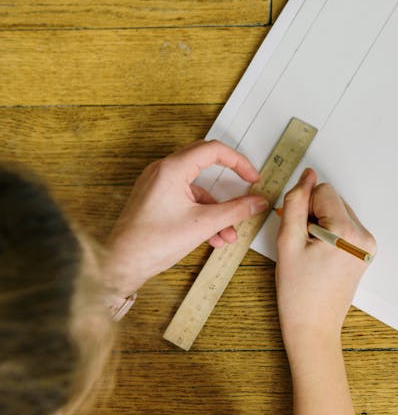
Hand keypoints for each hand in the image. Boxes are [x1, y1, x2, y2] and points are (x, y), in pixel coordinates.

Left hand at [104, 140, 268, 297]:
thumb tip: (257, 202)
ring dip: (216, 208)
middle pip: (205, 164)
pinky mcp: (155, 198)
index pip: (213, 151)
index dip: (238, 162)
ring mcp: (157, 184)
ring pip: (197, 188)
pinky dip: (202, 213)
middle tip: (247, 189)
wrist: (121, 264)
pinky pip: (186, 199)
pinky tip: (212, 237)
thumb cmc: (151, 243)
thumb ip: (235, 211)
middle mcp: (162, 171)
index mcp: (172, 169)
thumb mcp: (203, 225)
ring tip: (227, 233)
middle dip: (229, 184)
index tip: (252, 178)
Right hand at [275, 168, 375, 354]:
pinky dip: (329, 234)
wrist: (313, 326)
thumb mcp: (287, 241)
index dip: (303, 207)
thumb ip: (295, 202)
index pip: (322, 191)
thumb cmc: (298, 291)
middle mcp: (364, 236)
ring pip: (337, 212)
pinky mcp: (365, 252)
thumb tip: (307, 176)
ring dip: (321, 224)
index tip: (298, 233)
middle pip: (332, 200)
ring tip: (312, 254)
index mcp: (347, 231)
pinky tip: (320, 257)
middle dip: (313, 215)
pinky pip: (344, 227)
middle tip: (303, 246)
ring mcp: (368, 245)